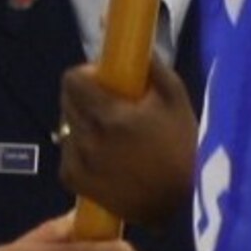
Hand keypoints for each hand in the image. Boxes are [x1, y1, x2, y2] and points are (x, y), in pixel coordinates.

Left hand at [57, 57, 198, 229]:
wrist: (183, 202)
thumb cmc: (183, 147)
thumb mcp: (176, 98)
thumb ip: (153, 67)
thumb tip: (137, 48)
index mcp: (109, 115)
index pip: (72, 80)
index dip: (88, 75)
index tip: (106, 83)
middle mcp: (87, 139)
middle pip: (67, 102)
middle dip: (86, 99)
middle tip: (113, 109)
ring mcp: (78, 163)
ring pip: (67, 129)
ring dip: (84, 127)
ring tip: (113, 138)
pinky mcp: (75, 183)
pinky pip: (67, 156)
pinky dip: (81, 154)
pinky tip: (106, 159)